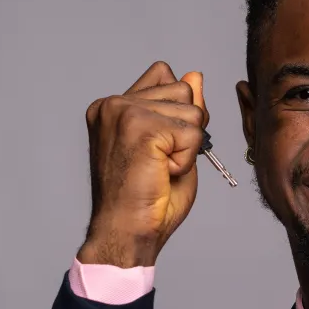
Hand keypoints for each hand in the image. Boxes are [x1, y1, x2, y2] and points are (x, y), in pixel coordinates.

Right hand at [79, 61, 208, 266]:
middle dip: (185, 130)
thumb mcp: (172, 146)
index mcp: (113, 106)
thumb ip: (181, 110)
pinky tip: (161, 174)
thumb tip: (196, 75)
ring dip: (186, 147)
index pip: (164, 75)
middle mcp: (112, 103)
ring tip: (158, 170)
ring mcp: (123, 111)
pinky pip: (193, 133)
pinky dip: (186, 160)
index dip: (176, 111)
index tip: (157, 147)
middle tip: (157, 164)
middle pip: (183, 90)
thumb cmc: (146, 200)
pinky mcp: (140, 126)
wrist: (126, 233)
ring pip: (192, 111)